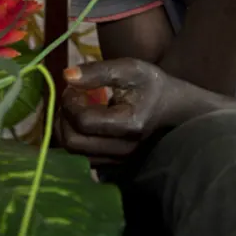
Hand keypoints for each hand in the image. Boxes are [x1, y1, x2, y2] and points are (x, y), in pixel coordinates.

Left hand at [57, 58, 182, 162]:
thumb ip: (99, 71)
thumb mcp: (131, 68)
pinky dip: (74, 139)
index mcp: (128, 125)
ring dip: (65, 128)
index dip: (69, 102)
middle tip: (70, 97)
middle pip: (73, 143)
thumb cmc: (152, 85)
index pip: (83, 121)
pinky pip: (80, 157)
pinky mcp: (112, 166)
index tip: (72, 86)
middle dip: (63, 117)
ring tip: (75, 107)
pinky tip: (81, 121)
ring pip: (73, 153)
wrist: (172, 109)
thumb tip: (66, 76)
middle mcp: (122, 150)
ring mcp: (116, 162)